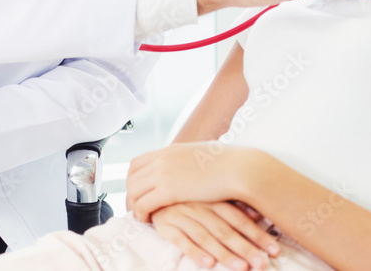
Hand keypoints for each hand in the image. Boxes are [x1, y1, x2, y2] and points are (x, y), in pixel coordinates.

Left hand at [126, 142, 259, 220]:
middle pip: (131, 177)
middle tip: (136, 207)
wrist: (239, 169)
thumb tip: (191, 161)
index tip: (138, 191)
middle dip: (131, 193)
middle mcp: (162, 159)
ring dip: (134, 205)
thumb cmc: (228, 164)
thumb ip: (188, 159)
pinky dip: (141, 213)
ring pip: (134, 191)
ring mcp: (163, 173)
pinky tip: (148, 220)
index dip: (134, 179)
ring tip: (142, 216)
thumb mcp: (202, 154)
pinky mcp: (168, 190)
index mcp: (170, 150)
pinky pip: (143, 204)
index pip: (137, 163)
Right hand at [152, 202, 280, 270]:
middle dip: (246, 248)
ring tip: (241, 268)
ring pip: (206, 237)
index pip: (240, 220)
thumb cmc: (188, 195)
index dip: (258, 235)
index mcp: (214, 199)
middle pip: (226, 230)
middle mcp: (200, 207)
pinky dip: (195, 252)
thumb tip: (258, 215)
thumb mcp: (210, 196)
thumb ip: (233, 205)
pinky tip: (208, 263)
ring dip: (224, 254)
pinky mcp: (166, 225)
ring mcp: (182, 215)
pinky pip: (181, 240)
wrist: (154, 188)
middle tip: (262, 264)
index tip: (275, 250)